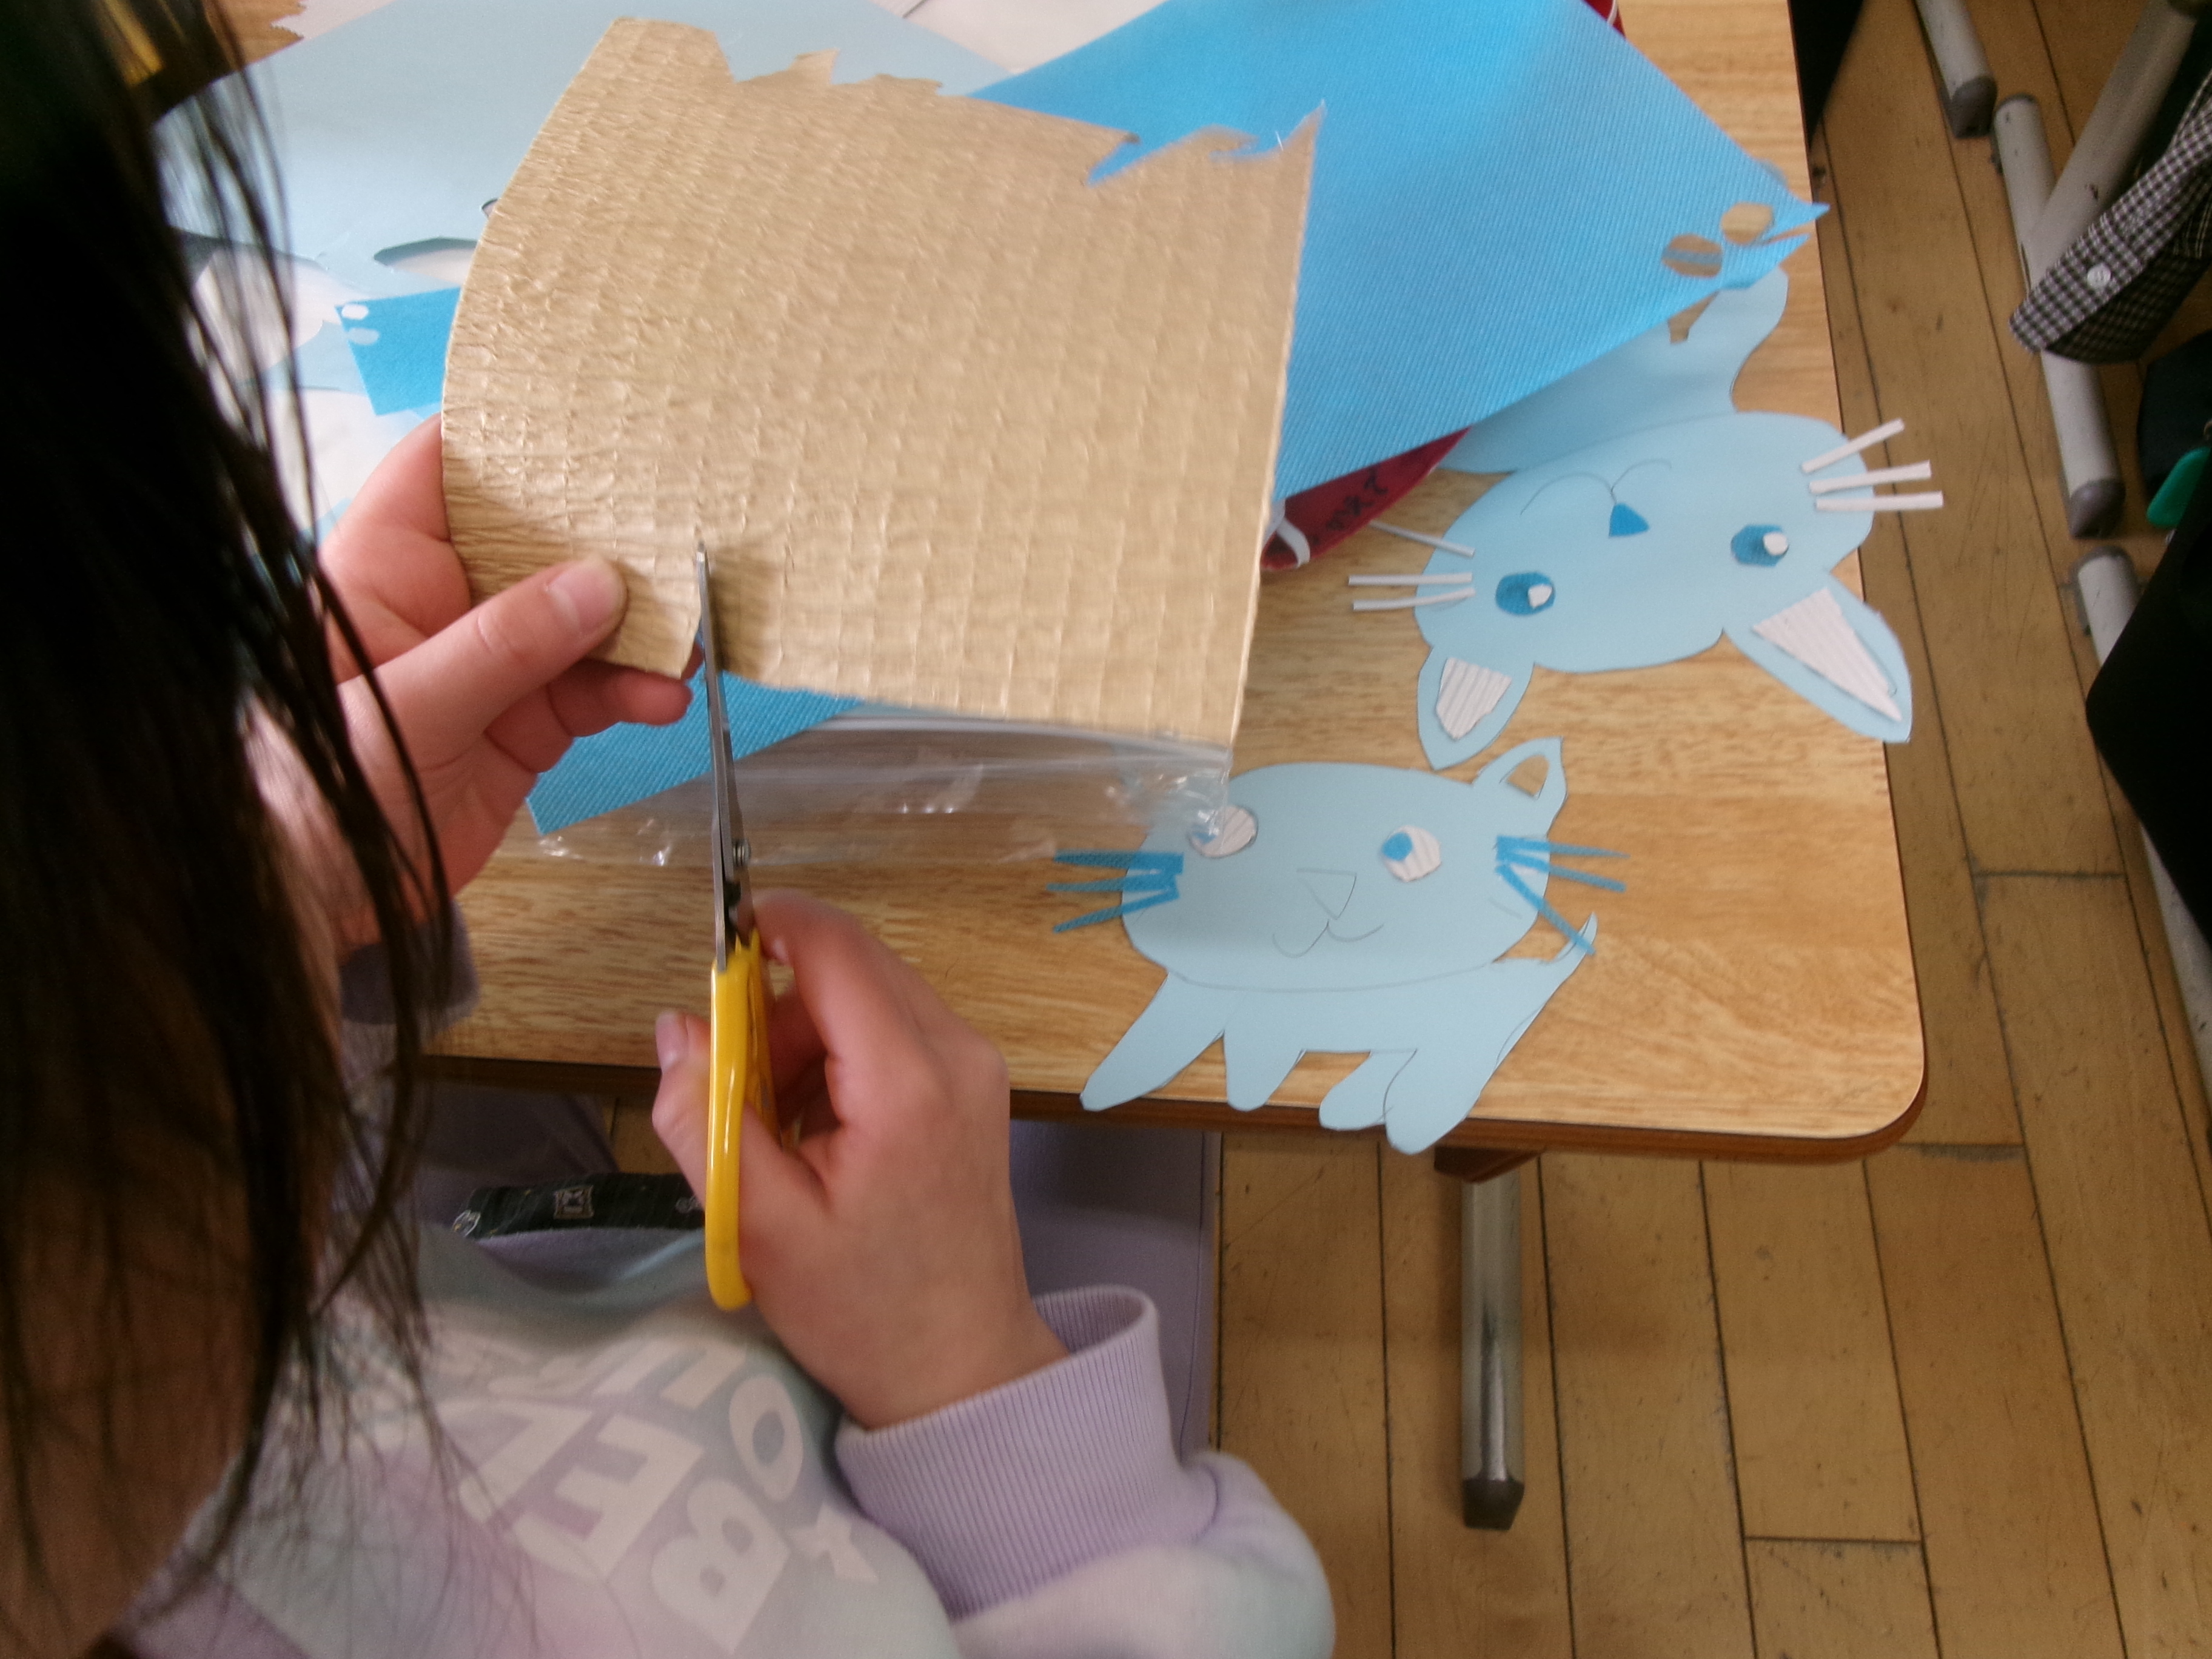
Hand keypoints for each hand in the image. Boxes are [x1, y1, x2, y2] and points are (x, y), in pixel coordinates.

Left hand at [313, 419, 691, 931]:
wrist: (318, 902)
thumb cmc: (317, 791)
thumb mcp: (407, 705)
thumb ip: (503, 644)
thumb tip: (599, 585)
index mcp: (386, 568)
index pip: (445, 466)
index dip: (511, 430)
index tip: (592, 412)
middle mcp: (444, 603)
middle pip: (538, 538)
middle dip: (610, 534)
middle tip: (683, 524)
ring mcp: (491, 664)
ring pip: (583, 617)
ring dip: (642, 624)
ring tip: (693, 630)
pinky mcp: (526, 723)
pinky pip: (596, 689)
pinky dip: (636, 690)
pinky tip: (665, 697)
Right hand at [651, 893, 1065, 1427]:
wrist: (959, 1367)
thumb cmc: (860, 1310)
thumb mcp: (756, 1223)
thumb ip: (705, 1115)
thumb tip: (676, 1026)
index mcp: (907, 1082)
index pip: (835, 947)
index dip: (766, 928)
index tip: (709, 950)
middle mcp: (956, 1052)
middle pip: (850, 964)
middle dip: (776, 1004)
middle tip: (734, 1085)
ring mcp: (974, 1064)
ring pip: (867, 992)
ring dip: (805, 1035)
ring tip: (775, 1128)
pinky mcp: (972, 1083)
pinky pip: (891, 1027)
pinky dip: (840, 1055)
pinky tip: (816, 1130)